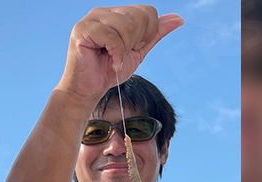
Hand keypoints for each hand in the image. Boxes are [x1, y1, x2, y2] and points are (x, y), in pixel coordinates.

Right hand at [57, 6, 183, 102]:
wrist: (87, 91)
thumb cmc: (108, 71)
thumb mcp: (138, 52)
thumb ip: (155, 34)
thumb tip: (179, 19)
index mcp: (116, 13)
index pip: (147, 11)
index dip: (147, 34)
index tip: (132, 49)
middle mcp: (102, 12)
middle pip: (138, 17)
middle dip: (136, 42)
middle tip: (121, 55)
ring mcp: (91, 19)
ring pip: (126, 26)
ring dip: (125, 49)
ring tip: (114, 59)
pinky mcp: (82, 30)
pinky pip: (112, 36)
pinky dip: (116, 54)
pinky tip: (110, 62)